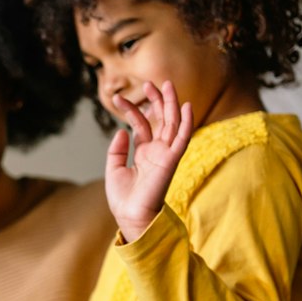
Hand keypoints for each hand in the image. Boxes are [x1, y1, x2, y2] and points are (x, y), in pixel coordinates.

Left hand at [105, 80, 193, 242]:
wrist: (130, 216)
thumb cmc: (124, 198)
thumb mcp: (114, 169)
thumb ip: (118, 149)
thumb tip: (122, 129)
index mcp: (144, 152)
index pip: (141, 124)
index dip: (131, 110)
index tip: (117, 99)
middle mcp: (157, 150)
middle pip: (160, 119)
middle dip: (156, 101)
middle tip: (149, 83)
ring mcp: (165, 154)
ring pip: (172, 124)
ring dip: (171, 104)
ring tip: (166, 85)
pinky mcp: (171, 160)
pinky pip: (183, 139)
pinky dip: (186, 123)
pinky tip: (187, 106)